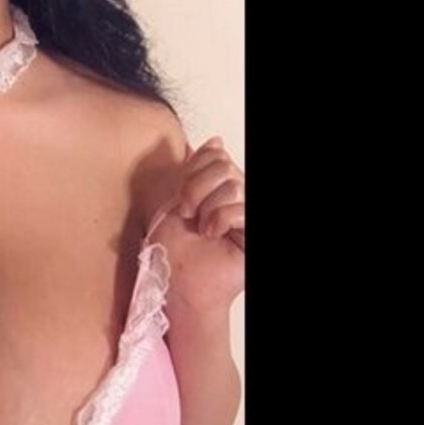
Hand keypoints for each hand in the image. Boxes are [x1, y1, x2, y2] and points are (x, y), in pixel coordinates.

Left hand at [151, 136, 244, 316]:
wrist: (175, 283)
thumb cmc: (172, 250)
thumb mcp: (176, 200)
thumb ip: (193, 170)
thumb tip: (214, 140)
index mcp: (218, 188)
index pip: (217, 154)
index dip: (194, 169)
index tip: (180, 199)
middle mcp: (236, 199)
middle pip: (225, 165)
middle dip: (196, 187)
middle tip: (186, 213)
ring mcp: (246, 215)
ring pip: (234, 184)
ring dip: (207, 207)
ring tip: (199, 228)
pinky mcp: (251, 234)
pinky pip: (242, 208)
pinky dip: (220, 219)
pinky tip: (211, 234)